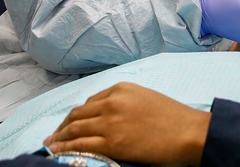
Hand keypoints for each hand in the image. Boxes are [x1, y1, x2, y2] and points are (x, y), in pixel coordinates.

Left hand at [45, 82, 208, 165]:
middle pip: (78, 113)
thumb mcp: (146, 99)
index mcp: (121, 89)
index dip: (77, 114)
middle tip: (55, 135)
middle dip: (64, 126)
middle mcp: (112, 102)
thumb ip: (125, 104)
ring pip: (75, 129)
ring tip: (51, 145)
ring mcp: (110, 122)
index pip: (90, 102)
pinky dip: (65, 148)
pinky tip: (57, 152)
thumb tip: (107, 117)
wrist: (188, 132)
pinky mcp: (111, 142)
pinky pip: (80, 145)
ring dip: (59, 137)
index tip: (70, 123)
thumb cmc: (174, 118)